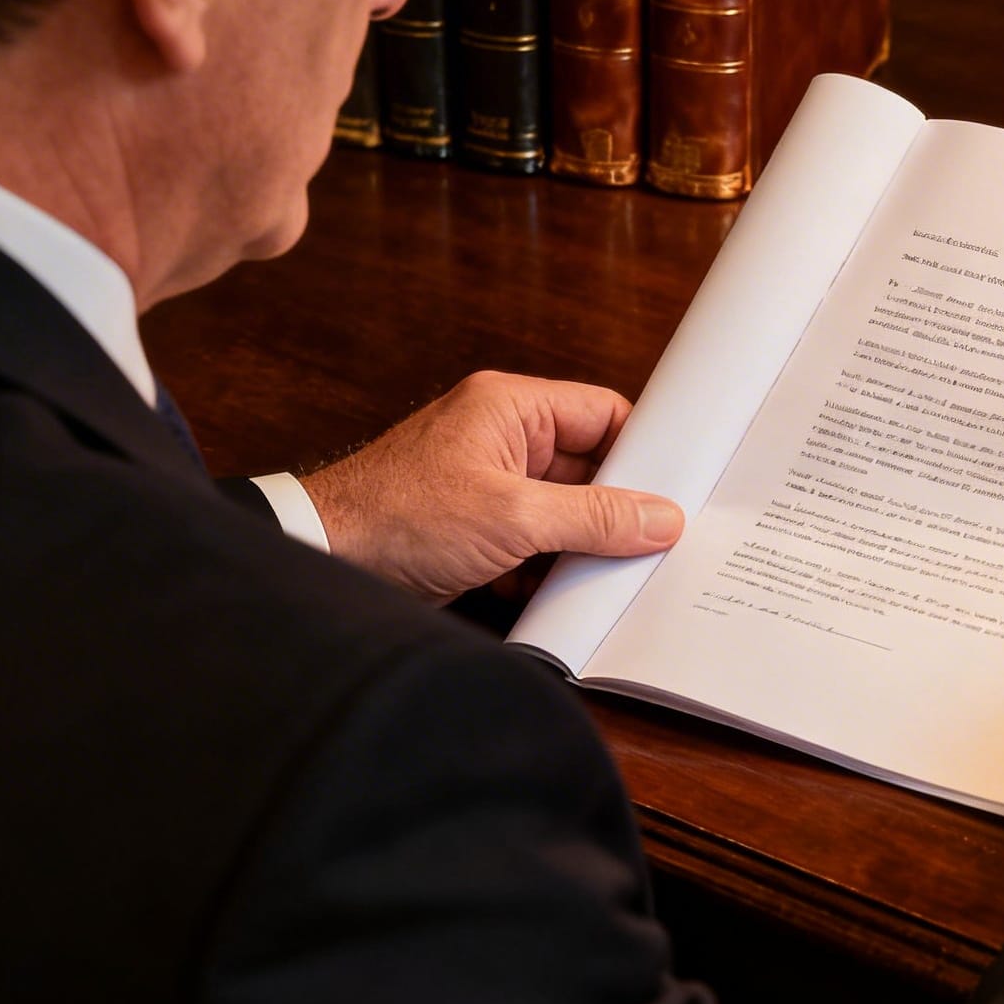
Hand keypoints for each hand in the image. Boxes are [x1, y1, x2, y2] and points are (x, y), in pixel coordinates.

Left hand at [300, 370, 682, 604]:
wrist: (321, 563)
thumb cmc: (397, 517)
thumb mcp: (512, 517)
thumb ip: (594, 518)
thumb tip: (662, 518)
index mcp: (511, 408)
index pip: (604, 413)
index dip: (645, 449)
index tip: (682, 486)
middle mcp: (503, 439)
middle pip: (591, 467)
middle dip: (621, 508)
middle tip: (666, 540)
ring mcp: (489, 487)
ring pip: (566, 511)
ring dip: (589, 544)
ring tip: (630, 572)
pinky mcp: (477, 531)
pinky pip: (537, 543)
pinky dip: (555, 568)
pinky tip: (578, 595)